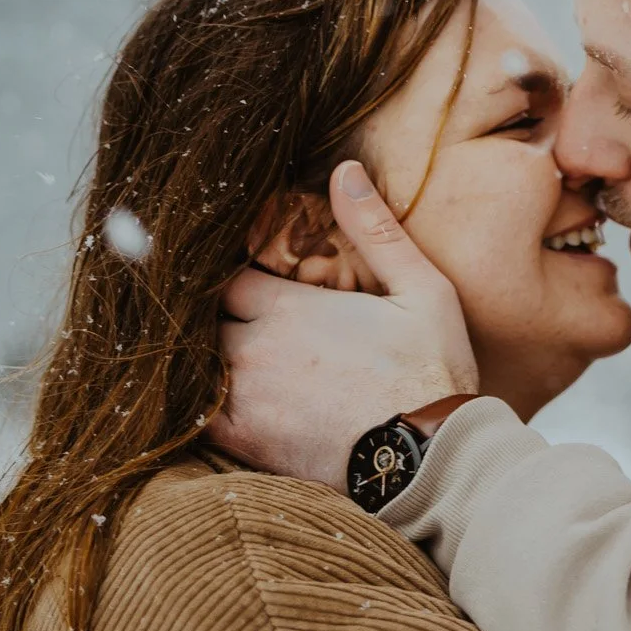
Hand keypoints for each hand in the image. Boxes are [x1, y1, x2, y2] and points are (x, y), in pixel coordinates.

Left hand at [208, 161, 478, 488]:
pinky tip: (223, 403)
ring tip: (234, 363)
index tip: (253, 287)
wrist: (431, 459)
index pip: (229, 278)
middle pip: (207, 321)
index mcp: (288, 307)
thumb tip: (344, 170)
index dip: (239, 281)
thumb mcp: (421, 290)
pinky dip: (202, 406)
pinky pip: (197, 417)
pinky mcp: (245, 441)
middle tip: (243, 327)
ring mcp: (244, 397)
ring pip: (196, 366)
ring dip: (209, 361)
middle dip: (221, 320)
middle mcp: (254, 348)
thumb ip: (376, 229)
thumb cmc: (433, 372)